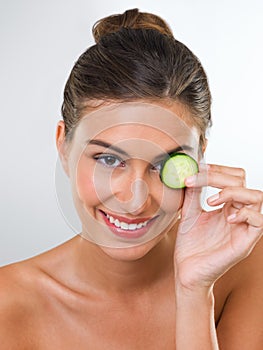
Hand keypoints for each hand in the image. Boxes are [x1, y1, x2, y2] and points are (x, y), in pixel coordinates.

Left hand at [174, 164, 262, 290]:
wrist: (187, 271)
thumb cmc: (190, 245)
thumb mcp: (188, 213)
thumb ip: (192, 194)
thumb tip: (189, 170)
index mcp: (227, 205)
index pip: (233, 177)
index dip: (217, 168)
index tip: (197, 167)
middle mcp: (238, 213)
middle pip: (243, 181)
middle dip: (220, 175)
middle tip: (199, 178)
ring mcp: (244, 227)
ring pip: (257, 196)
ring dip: (233, 192)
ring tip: (213, 200)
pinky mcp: (246, 242)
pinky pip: (259, 221)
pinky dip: (245, 213)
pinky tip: (226, 218)